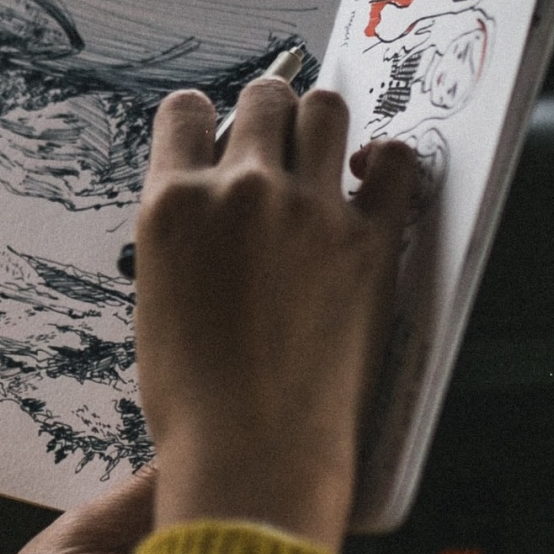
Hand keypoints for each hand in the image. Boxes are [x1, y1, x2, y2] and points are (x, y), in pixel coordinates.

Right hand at [134, 81, 415, 553]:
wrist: (252, 455)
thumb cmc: (196, 404)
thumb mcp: (157, 305)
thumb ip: (184, 241)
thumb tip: (215, 212)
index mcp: (173, 208)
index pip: (185, 113)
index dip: (206, 120)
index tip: (222, 135)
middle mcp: (240, 192)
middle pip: (265, 98)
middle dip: (271, 114)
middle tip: (279, 144)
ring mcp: (309, 211)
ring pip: (325, 108)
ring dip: (324, 123)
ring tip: (327, 153)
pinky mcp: (370, 241)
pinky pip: (395, 163)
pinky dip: (387, 160)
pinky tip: (375, 174)